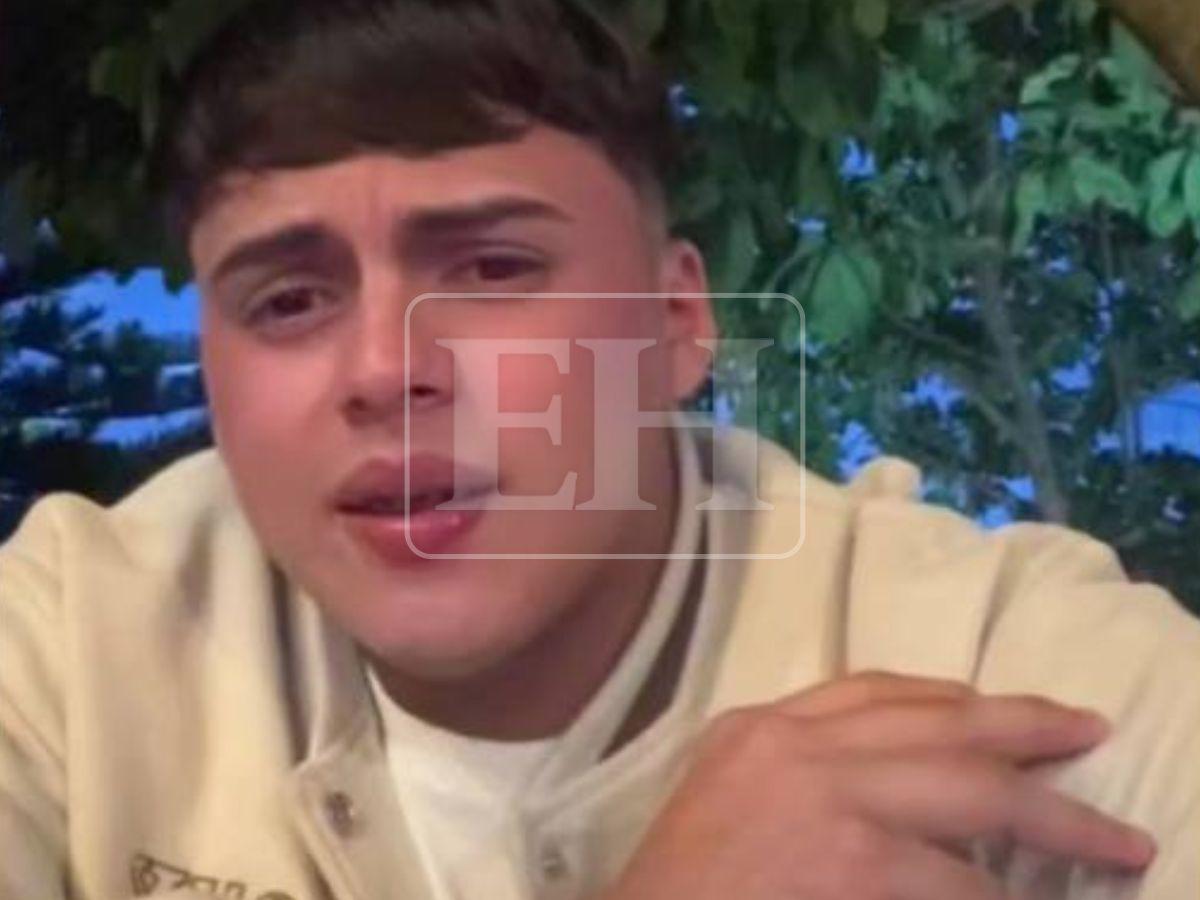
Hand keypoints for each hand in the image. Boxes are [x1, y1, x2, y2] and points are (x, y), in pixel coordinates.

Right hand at [607, 672, 1155, 899]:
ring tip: (1107, 840)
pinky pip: (958, 879)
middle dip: (1026, 724)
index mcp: (758, 726)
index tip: (999, 706)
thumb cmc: (682, 884)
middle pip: (938, 719)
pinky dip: (998, 894)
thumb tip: (889, 775)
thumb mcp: (726, 790)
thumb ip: (797, 764)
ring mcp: (828, 800)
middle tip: (1087, 730)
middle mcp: (795, 746)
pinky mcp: (854, 866)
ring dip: (1052, 819)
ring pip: (971, 789)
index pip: (872, 690)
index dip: (951, 696)